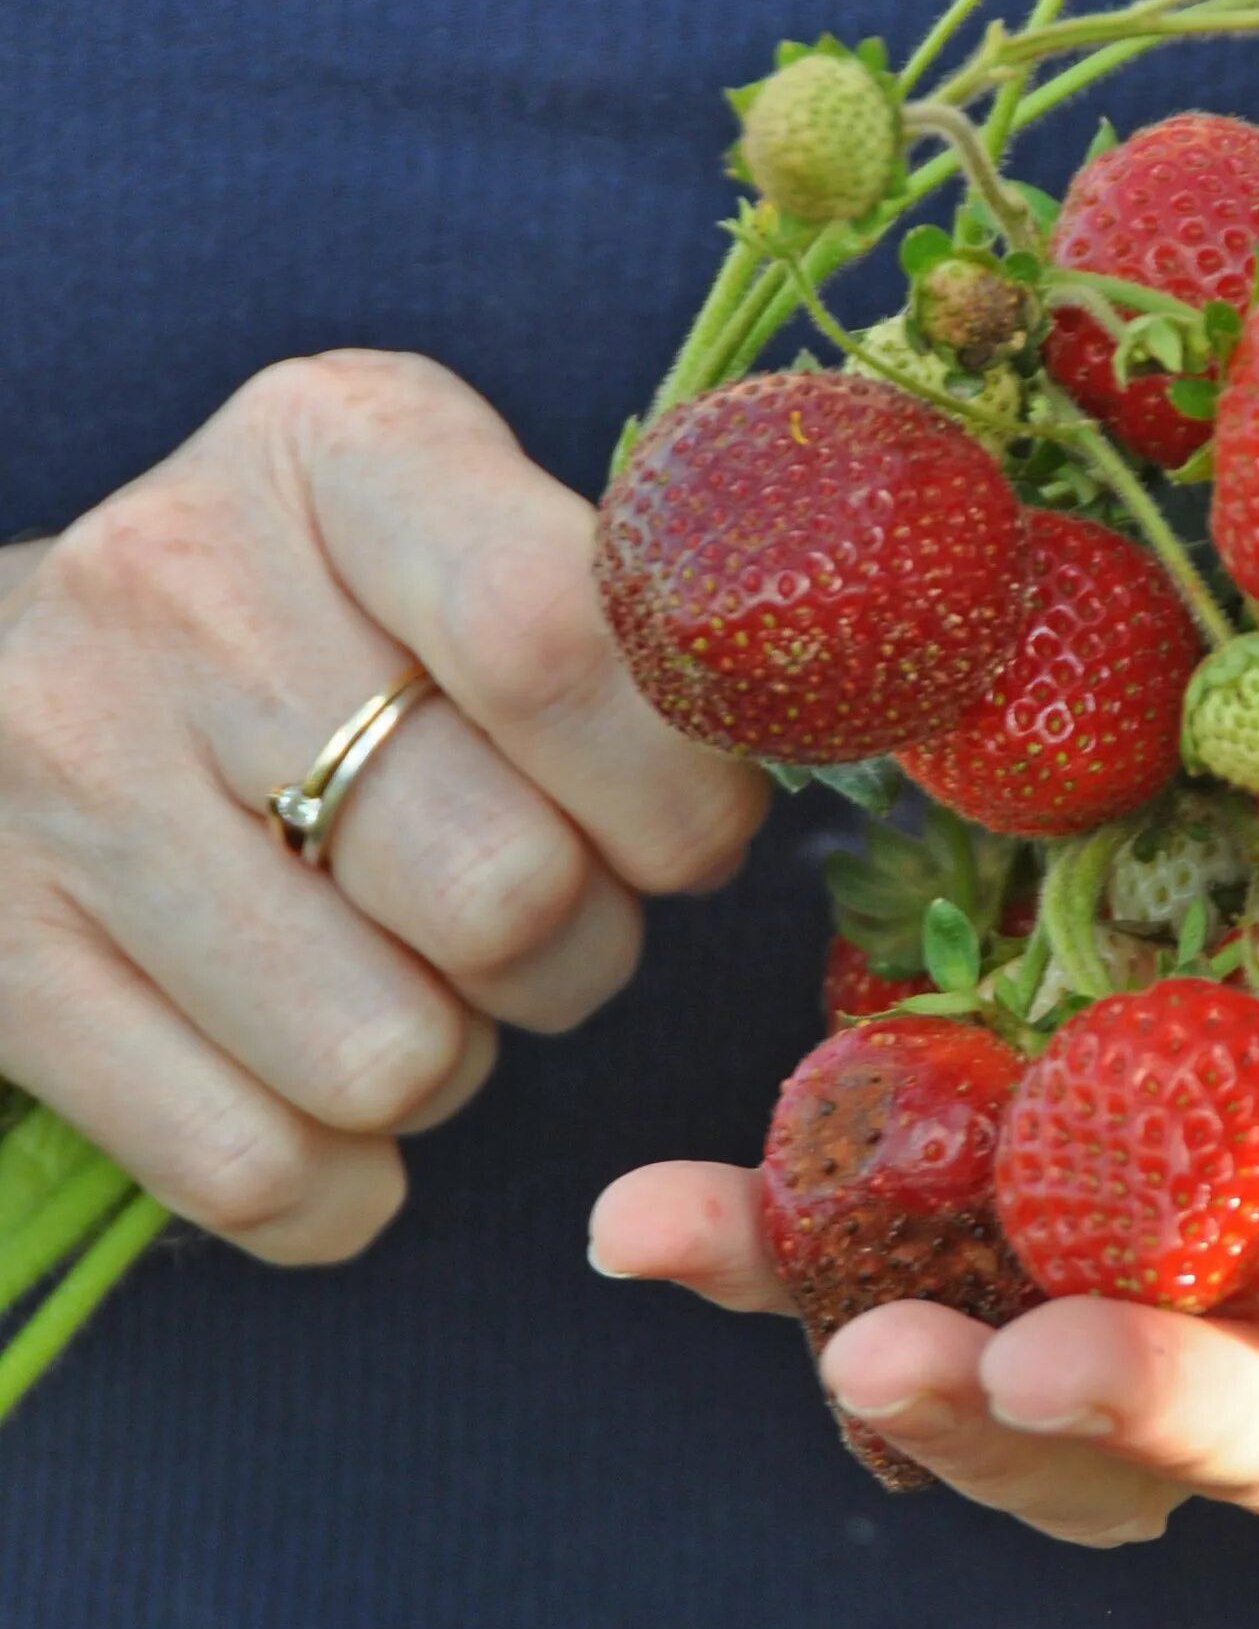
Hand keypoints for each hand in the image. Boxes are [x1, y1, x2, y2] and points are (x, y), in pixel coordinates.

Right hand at [0, 351, 767, 1260]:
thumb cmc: (309, 614)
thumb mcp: (450, 524)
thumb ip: (616, 606)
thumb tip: (814, 721)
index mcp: (333, 448)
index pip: (563, 642)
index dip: (680, 790)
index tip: (692, 830)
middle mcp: (174, 592)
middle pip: (507, 890)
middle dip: (582, 947)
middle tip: (544, 907)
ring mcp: (59, 784)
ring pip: (394, 1058)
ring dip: (461, 1059)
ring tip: (412, 969)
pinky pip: (263, 1173)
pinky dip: (345, 1179)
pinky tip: (320, 1079)